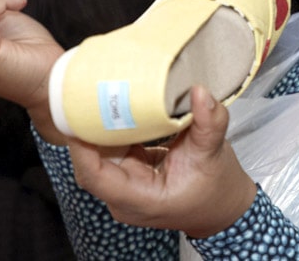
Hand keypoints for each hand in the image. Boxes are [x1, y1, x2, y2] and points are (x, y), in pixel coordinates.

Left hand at [70, 85, 256, 238]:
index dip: (80, 148)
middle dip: (87, 129)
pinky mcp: (128, 173)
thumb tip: (200, 92)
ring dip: (98, 127)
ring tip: (98, 92)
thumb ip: (208, 123)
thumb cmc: (216, 188)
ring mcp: (124, 186)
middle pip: (91, 162)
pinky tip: (113, 105)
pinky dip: (112, 129)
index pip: (94, 176)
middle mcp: (124, 197)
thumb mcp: (214, 154)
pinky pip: (111, 150)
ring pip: (99, 154)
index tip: (77, 116)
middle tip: (87, 92)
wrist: (221, 207)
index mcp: (140, 200)